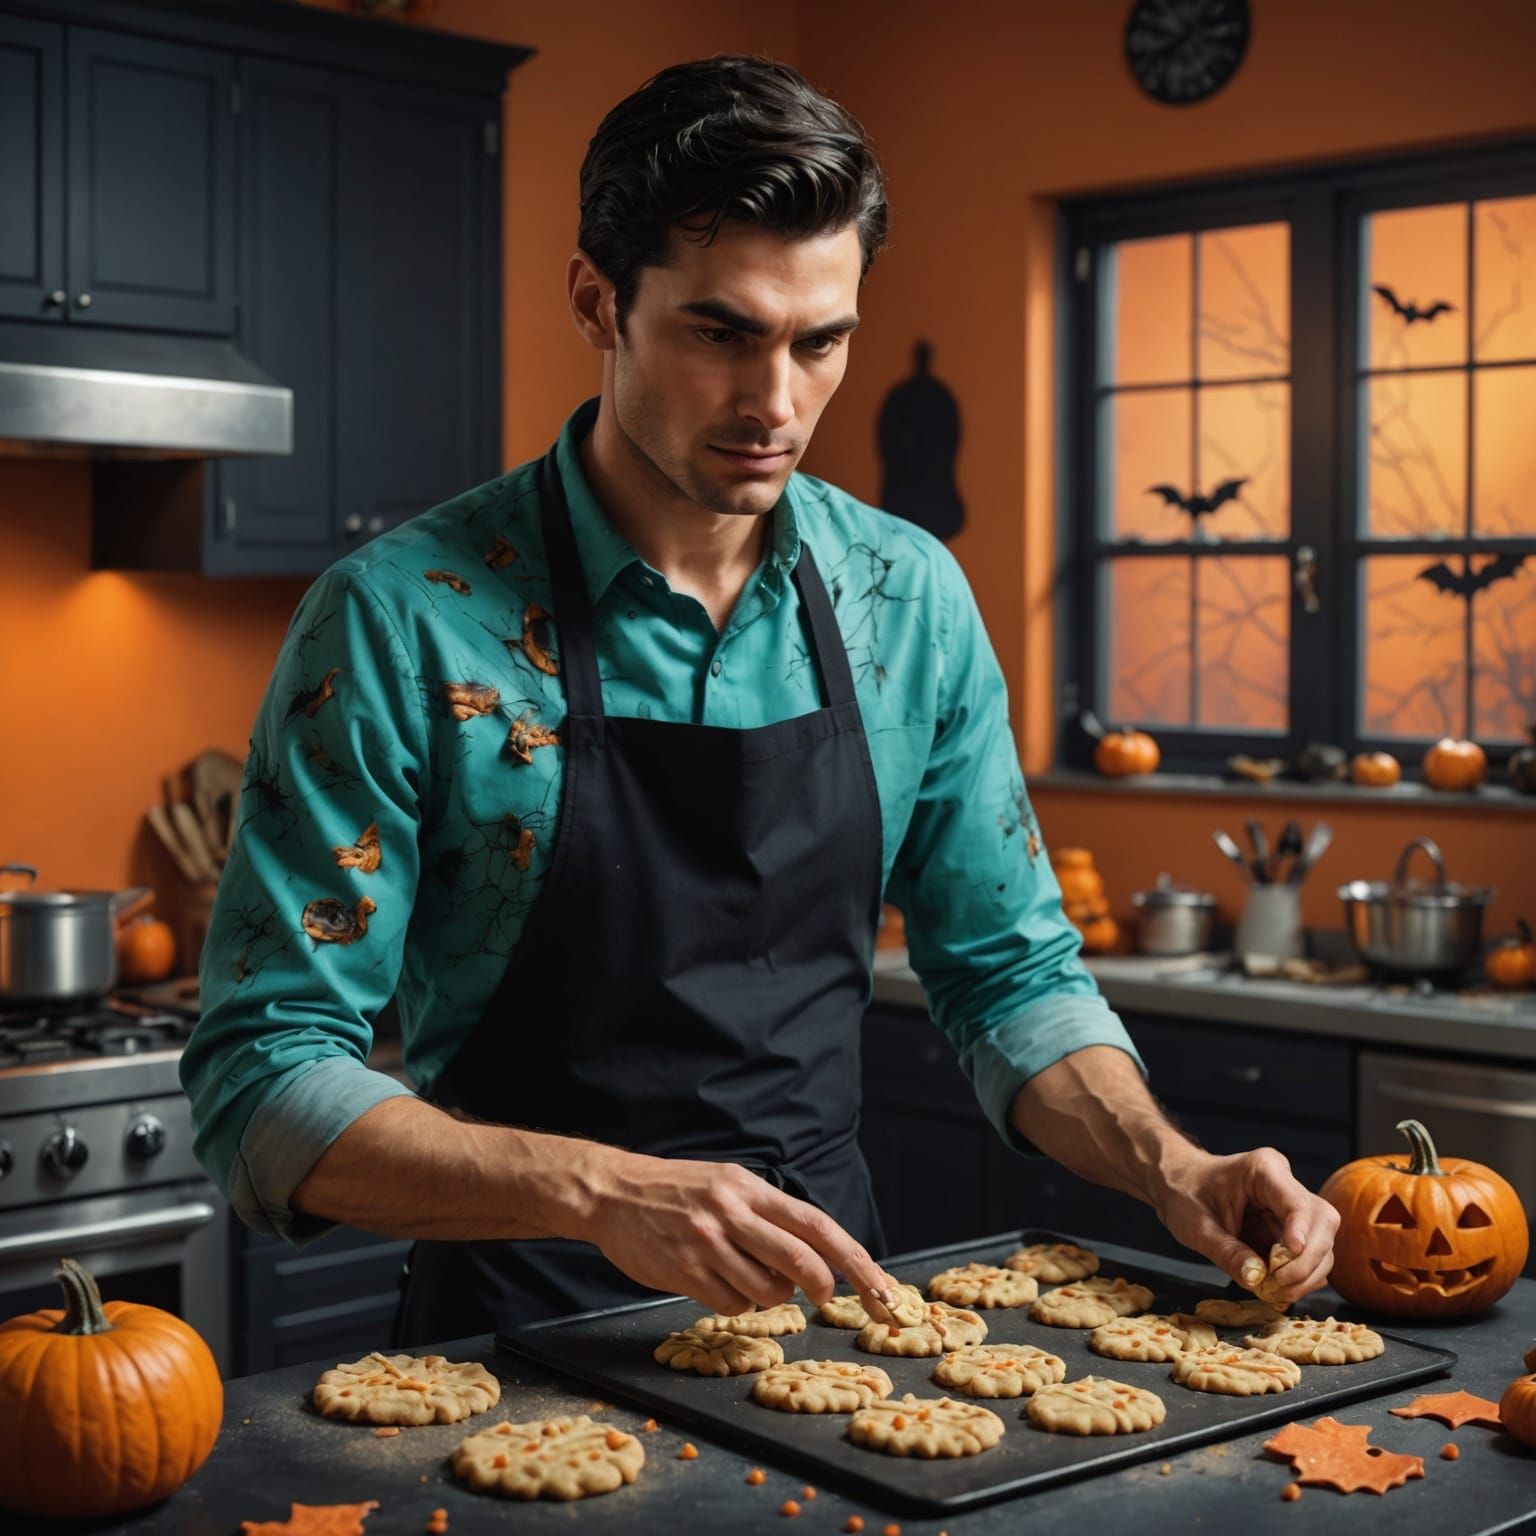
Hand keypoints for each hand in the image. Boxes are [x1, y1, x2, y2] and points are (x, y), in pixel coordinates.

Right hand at [574, 1147, 898, 1321]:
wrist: (613, 1193)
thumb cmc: (679, 1190)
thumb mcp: (728, 1184)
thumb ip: (767, 1214)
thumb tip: (817, 1254)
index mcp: (749, 1188)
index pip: (816, 1225)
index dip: (854, 1258)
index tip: (881, 1287)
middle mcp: (731, 1212)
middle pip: (800, 1260)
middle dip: (823, 1285)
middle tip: (824, 1295)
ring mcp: (706, 1242)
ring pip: (766, 1290)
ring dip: (771, 1295)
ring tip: (750, 1277)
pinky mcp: (682, 1270)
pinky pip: (729, 1304)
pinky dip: (735, 1303)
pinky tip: (719, 1284)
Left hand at [1151, 1144, 1339, 1306]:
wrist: (1179, 1185)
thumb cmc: (1184, 1194)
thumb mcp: (1196, 1225)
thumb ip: (1226, 1251)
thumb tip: (1256, 1278)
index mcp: (1264, 1170)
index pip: (1297, 1201)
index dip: (1300, 1231)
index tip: (1289, 1256)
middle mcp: (1287, 1186)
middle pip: (1321, 1225)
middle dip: (1305, 1262)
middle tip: (1274, 1286)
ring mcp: (1294, 1209)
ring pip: (1323, 1245)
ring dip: (1304, 1276)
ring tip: (1271, 1292)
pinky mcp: (1293, 1230)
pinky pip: (1311, 1258)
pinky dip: (1300, 1279)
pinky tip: (1276, 1291)